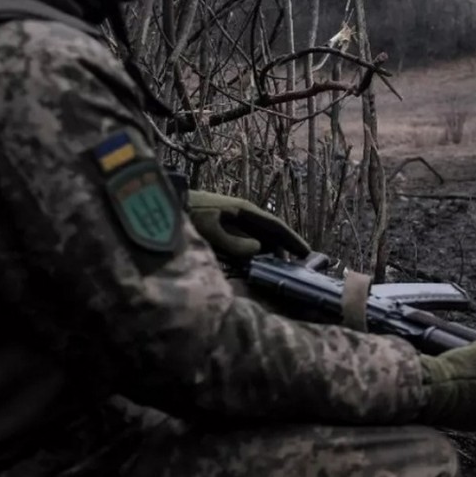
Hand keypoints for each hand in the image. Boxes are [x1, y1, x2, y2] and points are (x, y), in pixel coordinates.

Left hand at [187, 190, 310, 260]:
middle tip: (296, 269)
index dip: (292, 239)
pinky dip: (254, 256)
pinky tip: (256, 268)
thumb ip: (234, 242)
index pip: (275, 226)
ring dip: (268, 255)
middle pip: (270, 235)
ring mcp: (234, 224)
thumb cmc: (190, 213)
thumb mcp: (211, 229)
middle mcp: (243, 217)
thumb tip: (259, 250)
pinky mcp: (224, 233)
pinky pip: (245, 246)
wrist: (168, 204)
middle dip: (283, 250)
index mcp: (245, 211)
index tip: (307, 253)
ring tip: (279, 272)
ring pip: (259, 241)